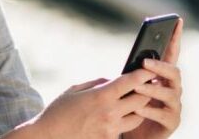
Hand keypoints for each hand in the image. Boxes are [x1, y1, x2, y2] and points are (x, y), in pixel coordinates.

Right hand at [5, 68, 156, 138]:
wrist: (47, 138)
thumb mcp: (77, 89)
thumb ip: (99, 82)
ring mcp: (111, 130)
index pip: (130, 82)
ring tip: (139, 98)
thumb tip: (114, 79)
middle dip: (148, 90)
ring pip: (137, 117)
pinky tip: (122, 114)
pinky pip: (124, 130)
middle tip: (151, 82)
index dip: (143, 73)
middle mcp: (110, 113)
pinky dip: (126, 121)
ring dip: (140, 107)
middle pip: (140, 99)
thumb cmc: (59, 110)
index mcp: (102, 96)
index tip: (151, 68)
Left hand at [123, 18, 182, 138]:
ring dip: (152, 88)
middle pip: (174, 71)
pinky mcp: (172, 122)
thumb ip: (138, 71)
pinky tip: (138, 108)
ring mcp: (174, 105)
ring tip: (136, 86)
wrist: (134, 133)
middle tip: (144, 62)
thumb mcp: (134, 84)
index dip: (176, 37)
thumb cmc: (133, 103)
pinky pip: (163, 114)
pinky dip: (150, 110)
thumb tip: (139, 58)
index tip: (177, 20)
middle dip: (159, 66)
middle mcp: (173, 87)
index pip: (173, 53)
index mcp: (164, 75)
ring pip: (169, 92)